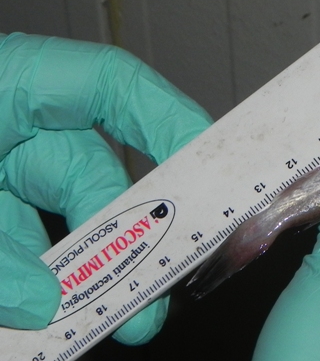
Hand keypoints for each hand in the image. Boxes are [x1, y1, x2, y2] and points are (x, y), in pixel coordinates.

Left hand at [0, 34, 210, 343]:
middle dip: (125, 238)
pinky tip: (44, 330)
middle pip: (95, 176)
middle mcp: (10, 128)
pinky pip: (18, 258)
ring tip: (98, 327)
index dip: (168, 120)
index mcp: (8, 84)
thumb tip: (39, 300)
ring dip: (78, 281)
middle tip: (149, 296)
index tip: (205, 169)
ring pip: (58, 230)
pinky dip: (32, 296)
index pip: (109, 87)